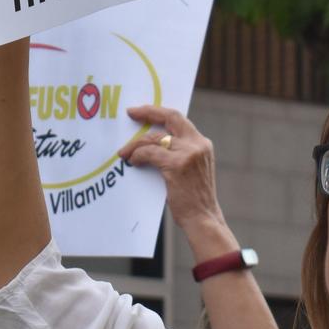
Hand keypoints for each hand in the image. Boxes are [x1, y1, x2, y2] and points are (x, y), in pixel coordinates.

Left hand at [118, 105, 227, 250]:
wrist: (203, 218)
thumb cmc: (193, 198)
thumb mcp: (191, 169)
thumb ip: (178, 153)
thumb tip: (151, 143)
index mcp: (202, 144)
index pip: (179, 119)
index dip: (158, 112)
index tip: (141, 111)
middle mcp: (198, 144)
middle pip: (169, 118)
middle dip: (148, 112)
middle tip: (131, 113)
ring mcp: (189, 153)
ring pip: (154, 138)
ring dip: (135, 144)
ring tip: (124, 153)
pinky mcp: (177, 165)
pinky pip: (150, 153)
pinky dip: (138, 155)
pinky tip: (133, 162)